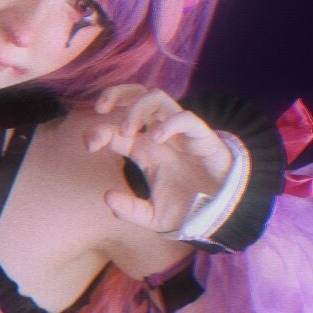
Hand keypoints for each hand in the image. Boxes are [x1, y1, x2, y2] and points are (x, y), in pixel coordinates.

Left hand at [84, 84, 232, 233]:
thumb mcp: (154, 218)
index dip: (99, 130)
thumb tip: (107, 198)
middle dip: (115, 95)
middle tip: (101, 110)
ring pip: (156, 97)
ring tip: (128, 131)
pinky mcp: (201, 136)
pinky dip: (169, 123)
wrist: (224, 215)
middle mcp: (158, 134)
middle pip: (134, 95)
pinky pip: (185, 117)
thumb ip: (131, 211)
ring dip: (137, 108)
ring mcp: (179, 132)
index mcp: (144, 150)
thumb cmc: (188, 210)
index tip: (89, 144)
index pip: (115, 128)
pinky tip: (157, 139)